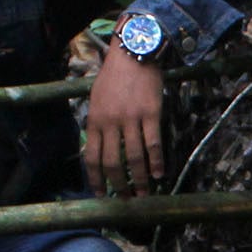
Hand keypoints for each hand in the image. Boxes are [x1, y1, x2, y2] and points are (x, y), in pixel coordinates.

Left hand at [85, 45, 168, 194]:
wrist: (134, 52)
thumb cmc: (114, 76)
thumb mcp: (96, 99)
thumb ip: (98, 123)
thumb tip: (100, 147)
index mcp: (94, 120)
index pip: (91, 157)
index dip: (96, 179)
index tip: (101, 193)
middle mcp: (110, 122)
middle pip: (112, 162)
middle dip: (118, 185)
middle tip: (126, 199)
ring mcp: (131, 119)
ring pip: (133, 158)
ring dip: (140, 180)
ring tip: (144, 193)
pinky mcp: (150, 114)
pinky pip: (153, 144)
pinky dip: (157, 162)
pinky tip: (160, 174)